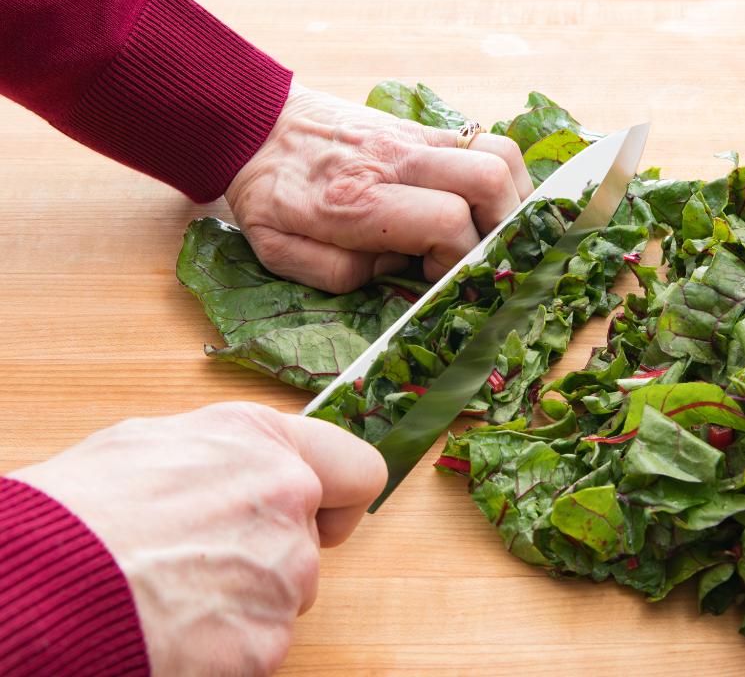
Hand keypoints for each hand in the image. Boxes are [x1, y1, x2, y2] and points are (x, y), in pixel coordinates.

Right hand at [11, 402, 385, 675]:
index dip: (338, 498)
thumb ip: (223, 456)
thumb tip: (238, 469)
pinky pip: (260, 644)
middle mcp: (288, 498)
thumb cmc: (78, 511)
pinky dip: (226, 645)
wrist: (42, 586)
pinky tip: (176, 627)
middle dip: (269, 554)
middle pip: (309, 542)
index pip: (358, 470)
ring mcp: (284, 573)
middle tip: (199, 560)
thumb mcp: (150, 445)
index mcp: (263, 442)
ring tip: (173, 592)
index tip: (319, 513)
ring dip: (245, 600)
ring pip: (285, 595)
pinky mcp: (266, 640)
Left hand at [225, 82, 532, 292]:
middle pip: (488, 179)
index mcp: (359, 201)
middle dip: (502, 226)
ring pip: (498, 152)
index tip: (436, 275)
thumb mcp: (282, 253)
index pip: (447, 222)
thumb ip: (340, 274)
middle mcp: (395, 161)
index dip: (458, 259)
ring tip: (491, 226)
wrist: (254, 125)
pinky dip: (496, 175)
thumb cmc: (268, 195)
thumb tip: (396, 270)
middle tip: (481, 251)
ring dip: (511, 195)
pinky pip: (483, 141)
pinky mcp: (420, 127)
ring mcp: (413, 137)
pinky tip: (479, 202)